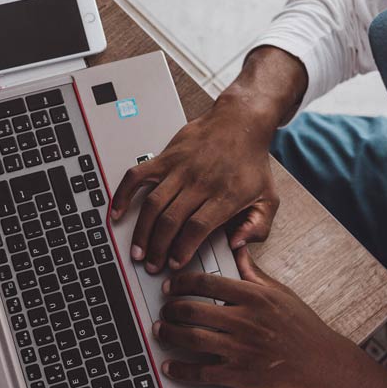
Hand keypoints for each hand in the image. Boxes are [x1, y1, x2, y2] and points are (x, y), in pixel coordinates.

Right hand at [110, 94, 279, 273]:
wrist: (241, 122)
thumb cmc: (252, 162)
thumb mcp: (269, 198)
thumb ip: (258, 226)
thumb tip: (238, 244)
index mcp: (225, 195)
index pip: (198, 228)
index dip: (182, 249)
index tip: (175, 264)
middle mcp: (200, 182)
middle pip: (171, 220)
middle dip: (158, 248)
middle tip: (153, 265)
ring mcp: (180, 169)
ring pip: (153, 204)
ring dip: (142, 231)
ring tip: (138, 251)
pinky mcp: (166, 157)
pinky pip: (138, 176)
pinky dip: (123, 194)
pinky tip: (117, 213)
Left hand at [153, 247, 359, 387]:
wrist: (323, 364)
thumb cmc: (304, 329)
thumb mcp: (281, 293)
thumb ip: (254, 273)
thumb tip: (237, 250)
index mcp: (254, 297)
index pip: (206, 283)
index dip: (181, 283)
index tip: (171, 286)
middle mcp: (245, 321)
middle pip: (193, 310)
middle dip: (170, 309)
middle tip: (164, 309)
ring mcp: (241, 350)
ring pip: (191, 339)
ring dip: (169, 335)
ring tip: (161, 331)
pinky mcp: (240, 375)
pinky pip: (201, 373)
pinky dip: (181, 370)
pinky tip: (170, 366)